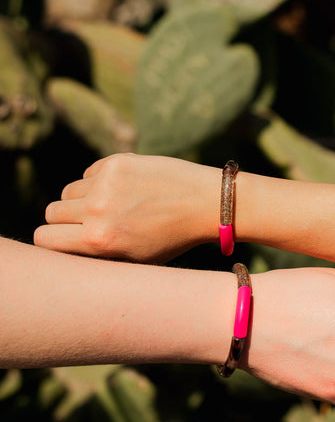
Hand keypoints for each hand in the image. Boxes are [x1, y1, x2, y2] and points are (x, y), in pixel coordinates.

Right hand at [34, 153, 218, 261]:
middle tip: (89, 223)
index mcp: (99, 241)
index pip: (44, 238)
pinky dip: (98, 182)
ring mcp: (105, 183)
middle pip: (52, 212)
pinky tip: (126, 189)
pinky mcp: (115, 162)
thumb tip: (62, 243)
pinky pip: (88, 174)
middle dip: (66, 219)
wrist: (204, 204)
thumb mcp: (134, 259)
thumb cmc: (171, 238)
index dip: (52, 240)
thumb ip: (96, 253)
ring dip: (82, 199)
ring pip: (69, 192)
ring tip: (112, 207)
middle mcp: (96, 211)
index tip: (64, 239)